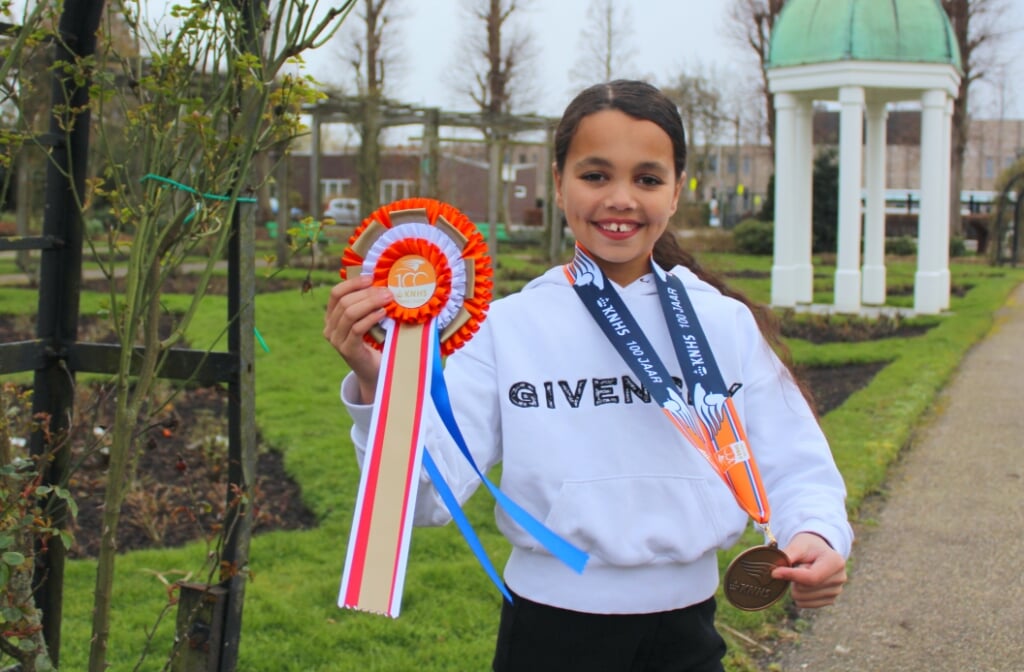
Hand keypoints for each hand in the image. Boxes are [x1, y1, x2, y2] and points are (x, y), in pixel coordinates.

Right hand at [323, 274, 391, 403]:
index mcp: (331, 317)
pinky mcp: (348, 350)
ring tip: (388, 299)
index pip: (335, 294)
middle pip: (345, 302)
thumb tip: (381, 282)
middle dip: (367, 294)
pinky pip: (357, 329)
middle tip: (387, 291)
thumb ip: (367, 304)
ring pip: (350, 314)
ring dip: (371, 303)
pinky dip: (371, 318)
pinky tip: (383, 313)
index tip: (371, 278)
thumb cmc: (373, 342)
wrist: (373, 372)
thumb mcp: (367, 320)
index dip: (352, 283)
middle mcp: (330, 328)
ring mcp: (337, 340)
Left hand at [772, 532, 846, 607]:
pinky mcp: (830, 600)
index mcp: (835, 562)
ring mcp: (836, 591)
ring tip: (802, 573)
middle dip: (794, 579)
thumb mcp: (798, 545)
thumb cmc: (807, 546)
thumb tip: (774, 573)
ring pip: (803, 598)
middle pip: (806, 589)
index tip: (774, 572)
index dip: (791, 576)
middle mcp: (840, 578)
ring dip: (795, 587)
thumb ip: (787, 556)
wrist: (818, 551)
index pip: (811, 577)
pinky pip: (804, 604)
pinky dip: (798, 595)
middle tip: (797, 566)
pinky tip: (804, 583)